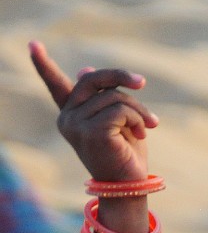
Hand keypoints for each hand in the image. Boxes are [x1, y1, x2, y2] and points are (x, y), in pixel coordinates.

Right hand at [29, 40, 158, 181]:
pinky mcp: (92, 132)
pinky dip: (137, 119)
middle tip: (141, 83)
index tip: (33, 44)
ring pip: (114, 97)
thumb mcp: (117, 122)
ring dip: (138, 110)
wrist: (130, 187)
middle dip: (121, 77)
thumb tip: (85, 69)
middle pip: (93, 79)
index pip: (55, 86)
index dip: (43, 65)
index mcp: (72, 115)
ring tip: (148, 127)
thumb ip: (104, 98)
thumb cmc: (126, 156)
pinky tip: (142, 134)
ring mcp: (77, 125)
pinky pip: (120, 111)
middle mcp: (68, 118)